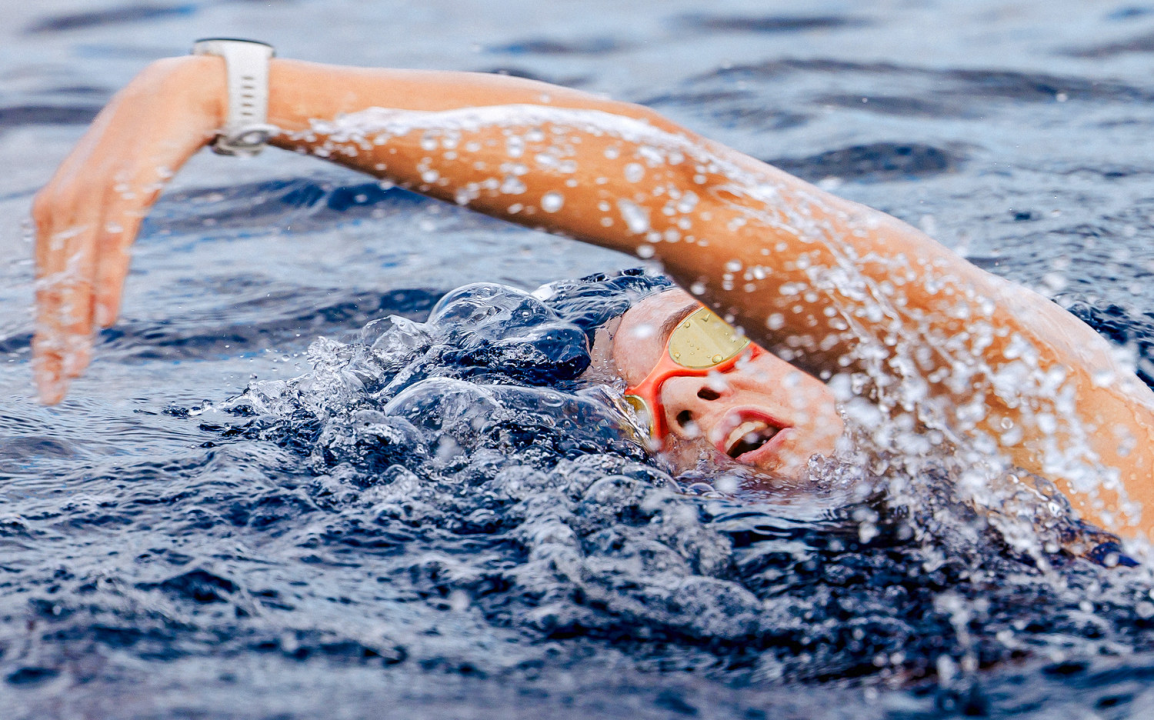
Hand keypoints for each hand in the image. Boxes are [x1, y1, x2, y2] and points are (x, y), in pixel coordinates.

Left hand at [31, 56, 223, 402]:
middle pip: (53, 288)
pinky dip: (106, 282)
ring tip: (78, 368)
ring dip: (74, 325)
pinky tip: (106, 317)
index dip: (48, 336)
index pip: (44, 287)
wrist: (181, 94)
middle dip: (54, 343)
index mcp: (54, 213)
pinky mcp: (127, 189)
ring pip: (77, 273)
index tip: (53, 379)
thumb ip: (98, 233)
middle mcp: (61, 206)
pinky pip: (113, 244)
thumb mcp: (115, 195)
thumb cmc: (148, 148)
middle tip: (56, 390)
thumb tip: (96, 284)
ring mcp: (92, 196)